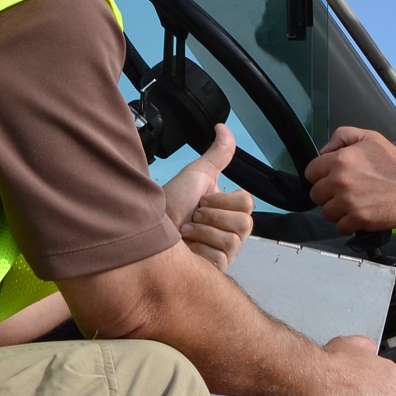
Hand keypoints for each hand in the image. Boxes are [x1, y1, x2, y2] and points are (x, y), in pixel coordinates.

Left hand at [161, 124, 254, 268]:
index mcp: (229, 211)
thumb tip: (222, 126)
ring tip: (186, 231)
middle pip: (244, 223)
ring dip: (203, 231)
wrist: (148, 231)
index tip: (201, 200)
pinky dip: (200, 249)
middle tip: (193, 215)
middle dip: (212, 216)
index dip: (221, 200)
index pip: (247, 203)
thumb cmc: (170, 203)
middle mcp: (230, 232)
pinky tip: (188, 248)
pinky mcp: (215, 269)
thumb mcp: (196, 174)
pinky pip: (221, 257)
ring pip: (232, 240)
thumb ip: (217, 153)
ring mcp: (224, 253)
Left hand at [305, 126, 395, 231]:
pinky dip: (348, 224)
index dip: (320, 176)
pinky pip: (340, 227)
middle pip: (315, 195)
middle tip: (343, 193)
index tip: (330, 179)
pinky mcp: (359, 219)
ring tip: (352, 205)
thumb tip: (323, 152)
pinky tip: (359, 215)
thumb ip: (342, 136)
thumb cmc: (393, 162)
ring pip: (326, 213)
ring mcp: (348, 202)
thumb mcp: (368, 137)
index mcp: (339, 160)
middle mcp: (340, 181)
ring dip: (337, 211)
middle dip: (327, 195)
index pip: (310, 172)